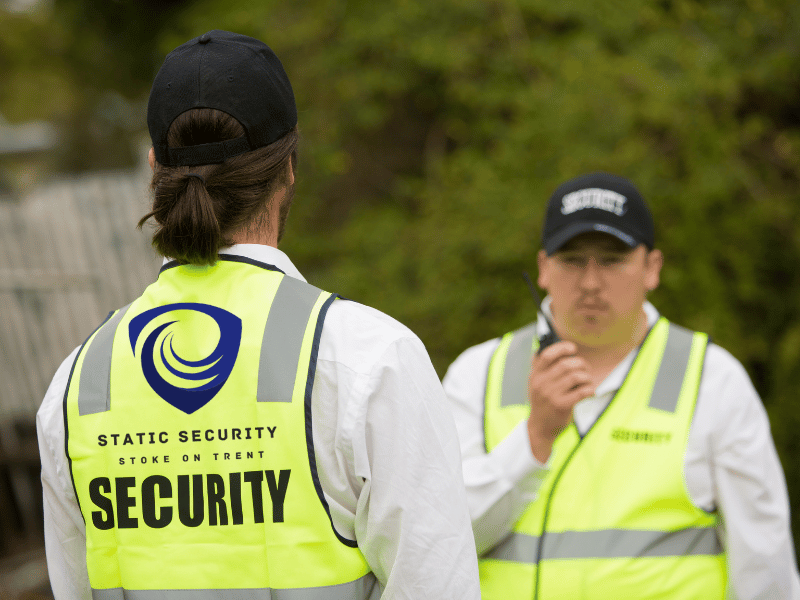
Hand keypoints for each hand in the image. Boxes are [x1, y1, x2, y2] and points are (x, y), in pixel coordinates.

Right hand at [526, 341, 594, 461]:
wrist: (540, 428)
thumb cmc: (543, 403)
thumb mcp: (537, 384)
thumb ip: (544, 368)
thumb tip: (560, 348)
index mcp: (535, 375)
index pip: (546, 355)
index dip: (562, 348)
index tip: (572, 349)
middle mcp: (541, 384)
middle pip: (566, 364)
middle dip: (581, 364)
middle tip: (585, 370)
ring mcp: (551, 395)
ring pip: (576, 376)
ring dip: (587, 377)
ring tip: (588, 382)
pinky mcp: (561, 406)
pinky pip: (582, 391)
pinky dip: (590, 389)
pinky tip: (590, 392)